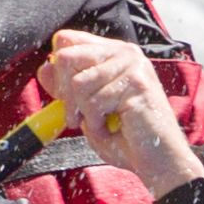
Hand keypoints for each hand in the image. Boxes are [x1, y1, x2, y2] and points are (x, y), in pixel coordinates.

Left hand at [34, 30, 203, 203]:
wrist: (159, 163)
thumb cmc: (127, 140)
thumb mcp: (87, 111)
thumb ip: (67, 89)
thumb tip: (45, 68)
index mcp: (111, 54)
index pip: (66, 40)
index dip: (57, 70)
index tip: (66, 96)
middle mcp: (123, 52)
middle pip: (65, 56)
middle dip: (64, 94)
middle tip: (79, 117)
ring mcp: (132, 65)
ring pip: (78, 83)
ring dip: (83, 113)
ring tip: (103, 123)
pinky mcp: (136, 82)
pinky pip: (94, 101)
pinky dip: (97, 123)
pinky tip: (114, 128)